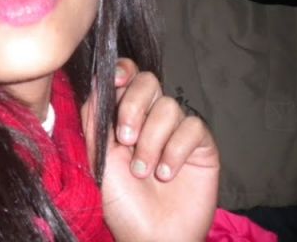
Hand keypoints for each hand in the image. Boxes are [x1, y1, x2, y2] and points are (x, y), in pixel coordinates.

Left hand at [82, 59, 219, 241]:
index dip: (123, 71)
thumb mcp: (98, 156)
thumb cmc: (120, 199)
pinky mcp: (202, 145)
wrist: (150, 235)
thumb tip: (96, 80)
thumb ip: (95, 118)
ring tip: (144, 171)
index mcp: (123, 114)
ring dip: (152, 140)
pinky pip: (193, 128)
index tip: (116, 81)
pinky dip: (176, 150)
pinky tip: (167, 173)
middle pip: (149, 82)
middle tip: (125, 139)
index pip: (127, 75)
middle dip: (134, 106)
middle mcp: (150, 117)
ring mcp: (176, 130)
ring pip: (169, 107)